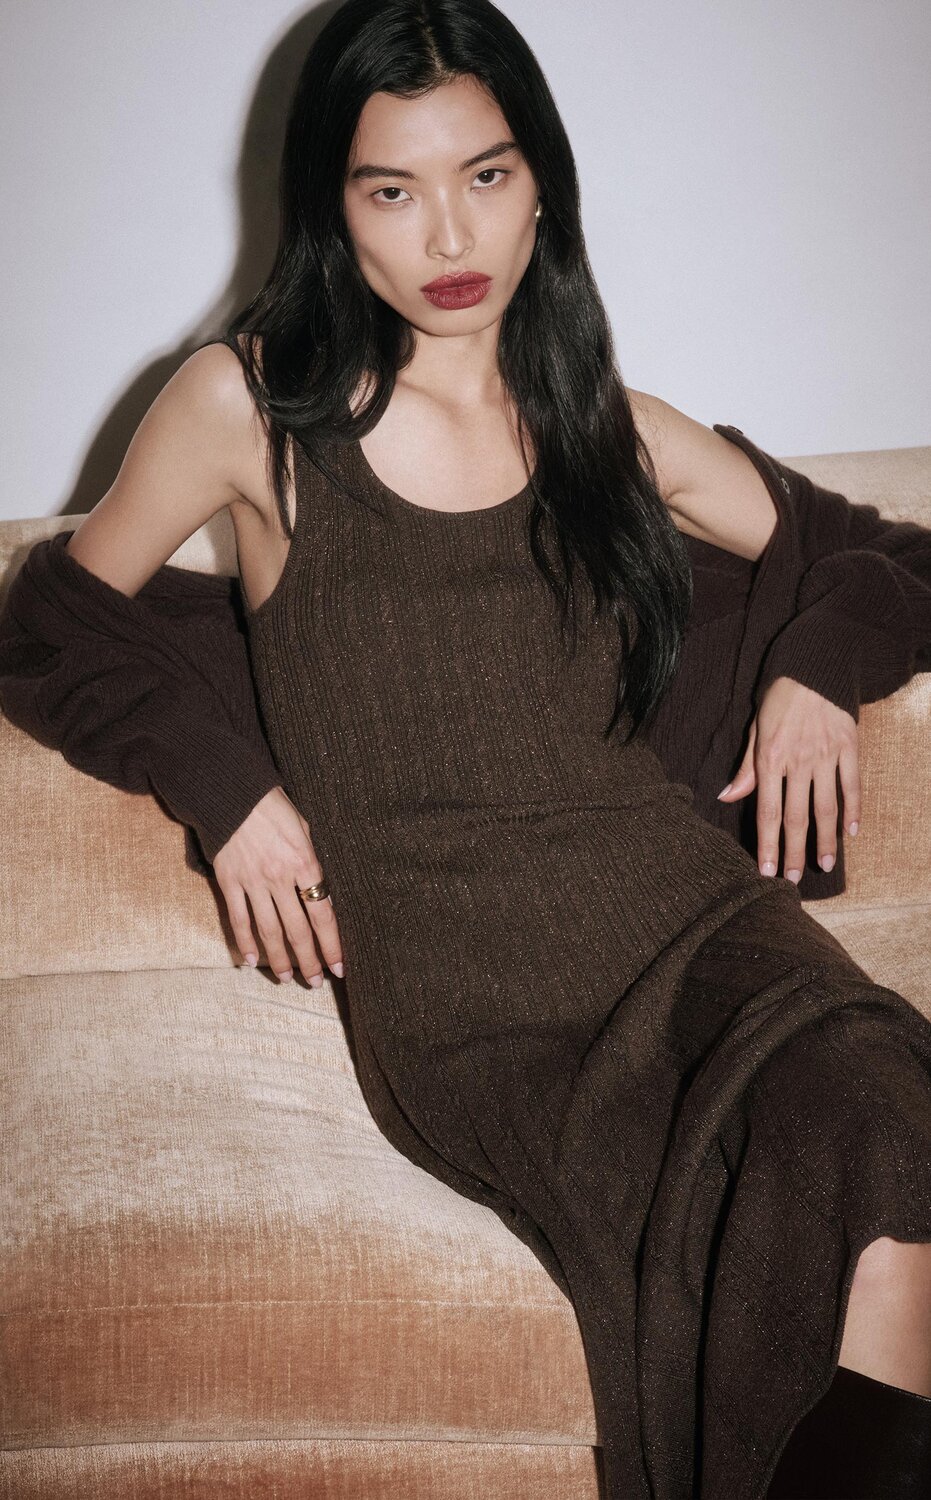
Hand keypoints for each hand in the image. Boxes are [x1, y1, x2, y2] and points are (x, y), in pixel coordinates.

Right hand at [212, 785, 344, 985]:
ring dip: (280, 959)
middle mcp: (279, 877)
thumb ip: (312, 861)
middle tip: (316, 982)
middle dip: (309, 960)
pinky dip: (246, 942)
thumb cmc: (274, 807)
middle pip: (298, 930)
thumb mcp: (305, 828)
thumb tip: (319, 888)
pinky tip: (252, 961)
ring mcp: (252, 881)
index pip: (323, 914)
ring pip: (269, 930)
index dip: (332, 944)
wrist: (232, 792)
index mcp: (305, 863)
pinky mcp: (229, 881)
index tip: (339, 967)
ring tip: (288, 978)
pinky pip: (238, 919)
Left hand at [717, 675, 861, 882]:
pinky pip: (852, 784)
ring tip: (824, 865)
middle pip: (797, 817)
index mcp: (770, 759)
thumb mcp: (755, 728)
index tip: (767, 871)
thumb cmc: (780, 697)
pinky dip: (853, 809)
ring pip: (826, 807)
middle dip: (794, 852)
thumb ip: (746, 767)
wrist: (814, 662)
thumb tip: (726, 796)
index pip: (767, 812)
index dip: (767, 844)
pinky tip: (851, 832)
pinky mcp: (849, 746)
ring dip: (825, 840)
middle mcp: (798, 761)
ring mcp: (826, 755)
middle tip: (794, 880)